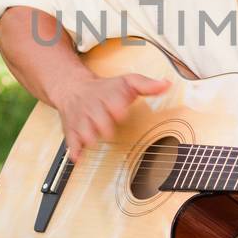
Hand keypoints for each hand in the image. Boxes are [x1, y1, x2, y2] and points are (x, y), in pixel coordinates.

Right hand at [51, 71, 168, 157]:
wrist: (73, 88)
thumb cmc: (105, 89)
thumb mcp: (127, 82)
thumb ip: (147, 85)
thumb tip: (166, 84)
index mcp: (108, 96)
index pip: (113, 104)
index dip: (117, 110)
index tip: (120, 111)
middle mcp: (93, 108)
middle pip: (99, 121)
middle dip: (104, 126)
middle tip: (107, 127)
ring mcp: (82, 120)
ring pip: (84, 131)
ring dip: (90, 137)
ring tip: (94, 139)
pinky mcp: (72, 130)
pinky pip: (71, 141)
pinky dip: (75, 150)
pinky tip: (79, 156)